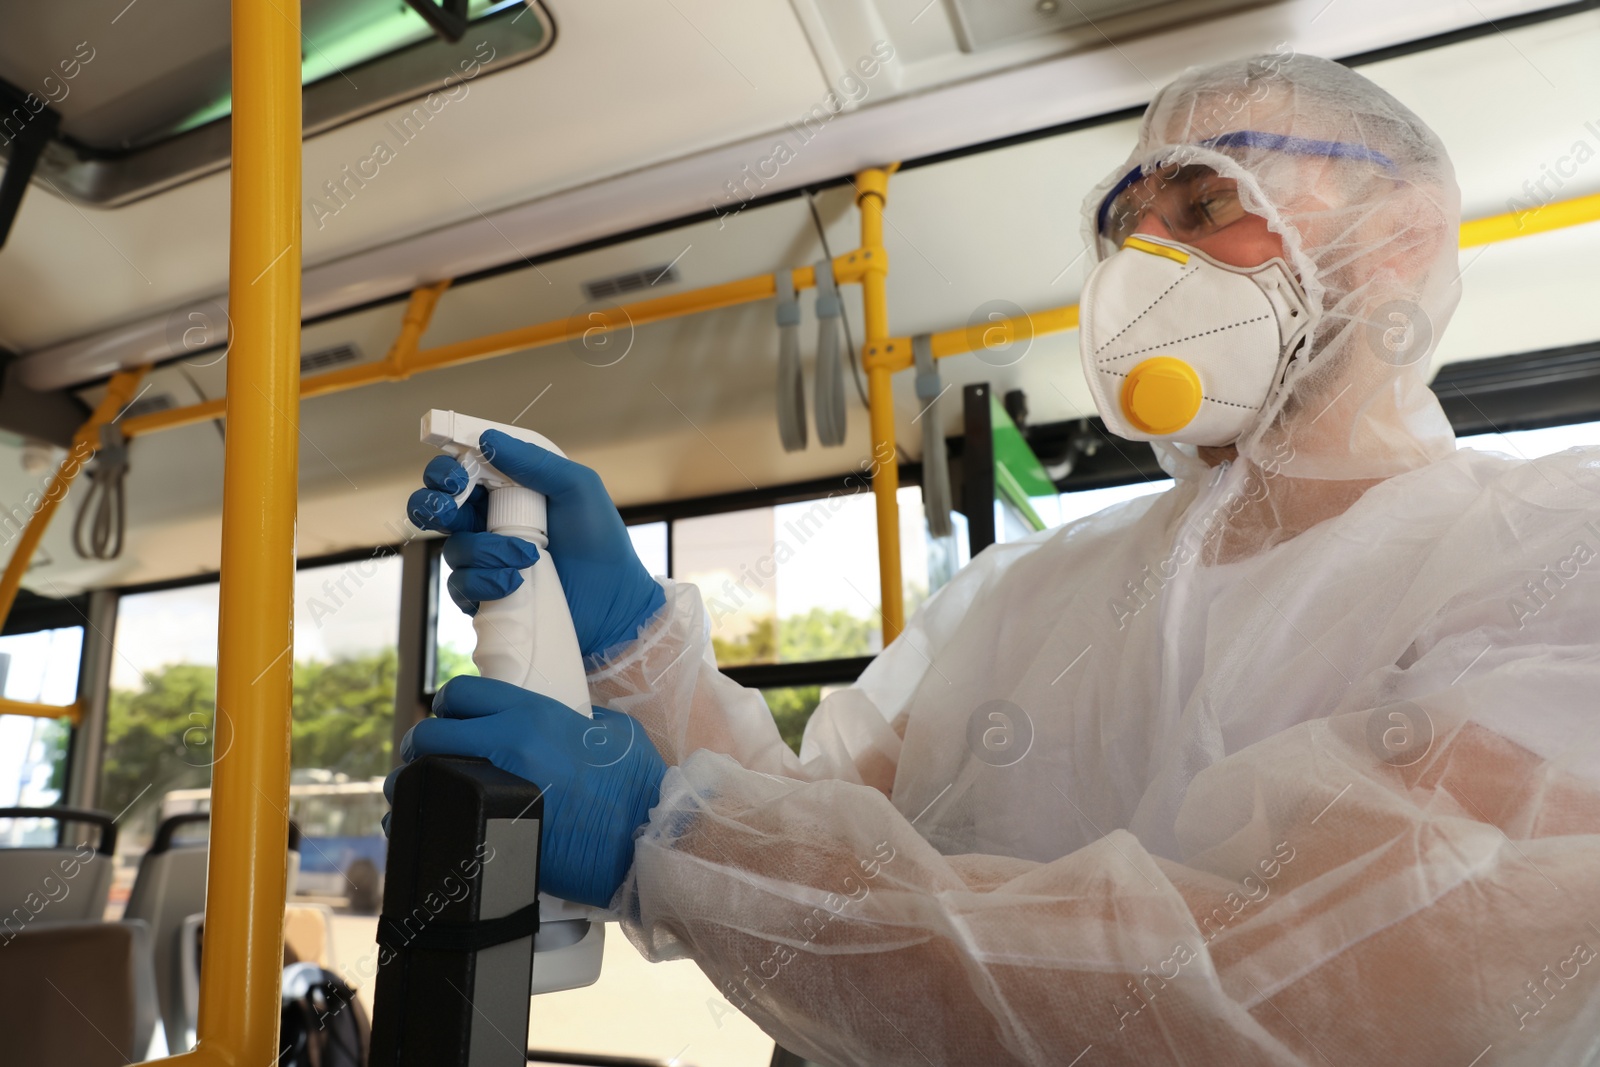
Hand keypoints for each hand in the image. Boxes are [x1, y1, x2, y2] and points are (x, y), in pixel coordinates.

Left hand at [389, 675, 665, 907]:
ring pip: (423, 779)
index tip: (449, 718)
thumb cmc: (639, 783)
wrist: (647, 837)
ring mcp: (494, 791)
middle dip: (420, 745)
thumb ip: (575, 718)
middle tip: (426, 758)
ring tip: (422, 794)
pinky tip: (432, 828)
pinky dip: (426, 823)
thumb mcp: (613, 730)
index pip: (462, 693)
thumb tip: (560, 720)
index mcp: (532, 715)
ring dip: (415, 784)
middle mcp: (506, 746)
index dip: (447, 705)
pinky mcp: (492, 834)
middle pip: (430, 734)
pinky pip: (437, 823)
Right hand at [407, 430, 665, 659]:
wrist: (613, 603)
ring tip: (527, 557)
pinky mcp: (484, 594)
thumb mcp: (578, 489)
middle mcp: (487, 522)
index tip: (455, 476)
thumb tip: (487, 438)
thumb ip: (536, 461)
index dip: (445, 470)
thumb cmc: (600, 541)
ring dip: (485, 551)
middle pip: (434, 508)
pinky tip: (515, 582)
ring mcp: (484, 560)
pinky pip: (461, 586)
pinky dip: (485, 582)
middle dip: (433, 506)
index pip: (458, 471)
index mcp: (505, 490)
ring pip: (452, 549)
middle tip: (452, 510)